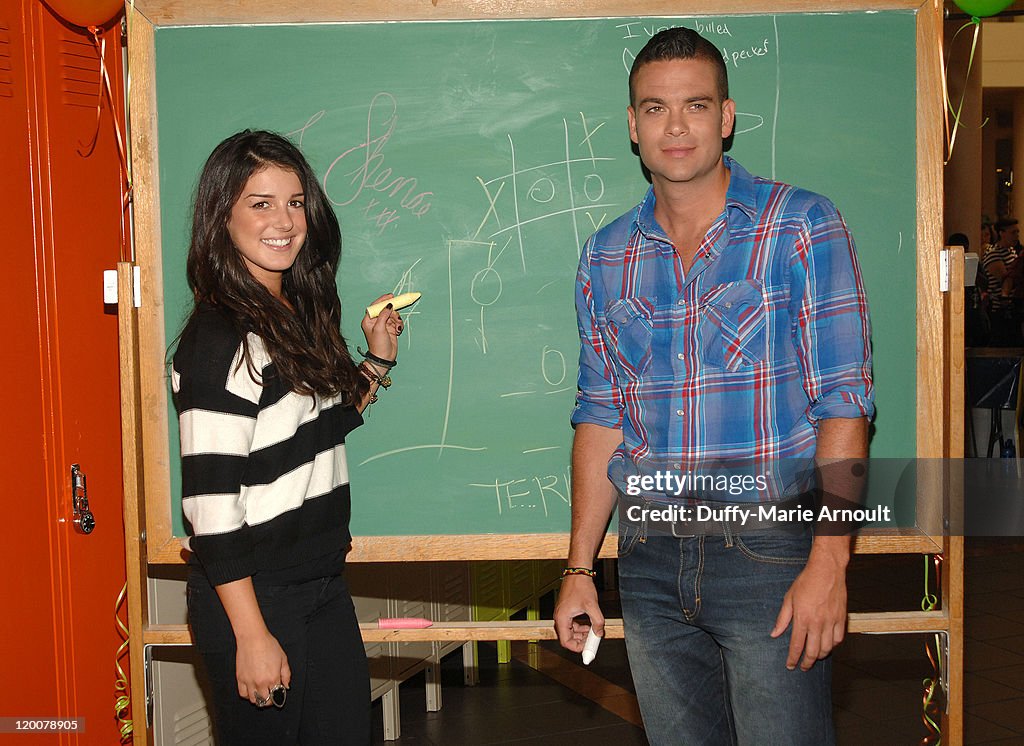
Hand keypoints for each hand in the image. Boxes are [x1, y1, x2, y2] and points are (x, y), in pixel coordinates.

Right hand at [234, 630, 290, 706]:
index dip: (279, 696)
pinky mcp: (240, 678)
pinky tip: (251, 691)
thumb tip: (286, 685)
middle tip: (271, 695)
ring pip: (254, 700)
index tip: (278, 693)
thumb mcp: (283, 658)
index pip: (277, 696)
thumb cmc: (268, 645)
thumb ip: (286, 674)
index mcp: (273, 678)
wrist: (253, 638)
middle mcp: (261, 682)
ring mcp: (249, 681)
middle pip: (265, 701)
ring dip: (259, 699)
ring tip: (261, 693)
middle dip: (270, 700)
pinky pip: (242, 694)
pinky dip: (247, 695)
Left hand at [360, 294, 401, 363]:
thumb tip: (388, 305)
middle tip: (396, 316)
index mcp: (368, 320)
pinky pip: (396, 321)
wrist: (384, 357)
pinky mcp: (391, 328)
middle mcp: (375, 321)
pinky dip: (399, 324)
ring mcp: (384, 324)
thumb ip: (383, 315)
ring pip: (393, 315)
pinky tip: (398, 330)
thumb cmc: (378, 345)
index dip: (382, 300)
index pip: (375, 306)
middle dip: (392, 312)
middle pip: (386, 309)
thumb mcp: (379, 328)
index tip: (390, 296)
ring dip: (397, 319)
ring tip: (397, 327)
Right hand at [554, 575, 603, 653]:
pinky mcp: (566, 611)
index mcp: (562, 618)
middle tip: (593, 639)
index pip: (566, 642)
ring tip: (593, 631)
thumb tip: (599, 633)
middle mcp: (560, 617)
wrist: (578, 572)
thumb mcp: (592, 606)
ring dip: (581, 634)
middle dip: (581, 640)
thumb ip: (597, 622)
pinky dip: (580, 627)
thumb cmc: (580, 585)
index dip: (578, 647)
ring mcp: (562, 614)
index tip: (588, 647)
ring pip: (570, 631)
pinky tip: (589, 624)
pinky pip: (571, 624)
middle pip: (567, 638)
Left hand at [770, 550, 847, 670]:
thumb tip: (774, 634)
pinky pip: (838, 639)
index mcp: (802, 618)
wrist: (827, 570)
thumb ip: (782, 618)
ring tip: (814, 657)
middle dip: (807, 663)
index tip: (790, 666)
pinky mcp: (841, 618)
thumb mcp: (789, 598)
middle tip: (803, 667)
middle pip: (813, 652)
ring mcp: (831, 621)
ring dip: (820, 656)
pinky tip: (827, 645)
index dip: (792, 659)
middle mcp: (817, 623)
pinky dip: (833, 646)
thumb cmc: (806, 581)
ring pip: (827, 648)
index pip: (796, 646)